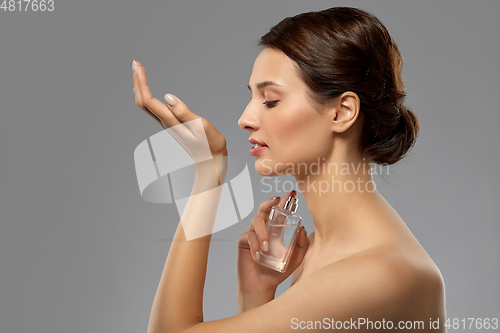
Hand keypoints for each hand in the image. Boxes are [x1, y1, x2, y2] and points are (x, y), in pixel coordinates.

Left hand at [132, 60, 227, 162]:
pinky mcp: (171, 125)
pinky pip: (153, 109)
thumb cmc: (210, 144)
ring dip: (140, 87)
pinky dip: (146, 96)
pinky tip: (146, 91)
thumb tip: (167, 97)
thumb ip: (184, 112)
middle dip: (137, 81)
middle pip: (142, 101)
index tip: (138, 66)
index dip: (141, 82)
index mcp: (170, 121)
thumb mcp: (200, 126)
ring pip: (146, 105)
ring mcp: (167, 124)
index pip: (149, 100)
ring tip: (138, 72)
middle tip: (135, 63)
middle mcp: (165, 123)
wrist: (211, 161)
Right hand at [236, 191, 309, 310]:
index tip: (291, 193)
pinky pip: (248, 236)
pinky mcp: (243, 242)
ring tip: (267, 247)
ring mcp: (252, 234)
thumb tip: (302, 227)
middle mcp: (263, 229)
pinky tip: (258, 255)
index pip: (278, 212)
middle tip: (276, 201)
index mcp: (275, 230)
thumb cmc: (277, 271)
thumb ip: (301, 245)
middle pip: (263, 209)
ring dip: (263, 232)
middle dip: (269, 202)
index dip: (283, 202)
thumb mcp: (295, 259)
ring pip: (256, 221)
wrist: (262, 286)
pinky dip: (254, 245)